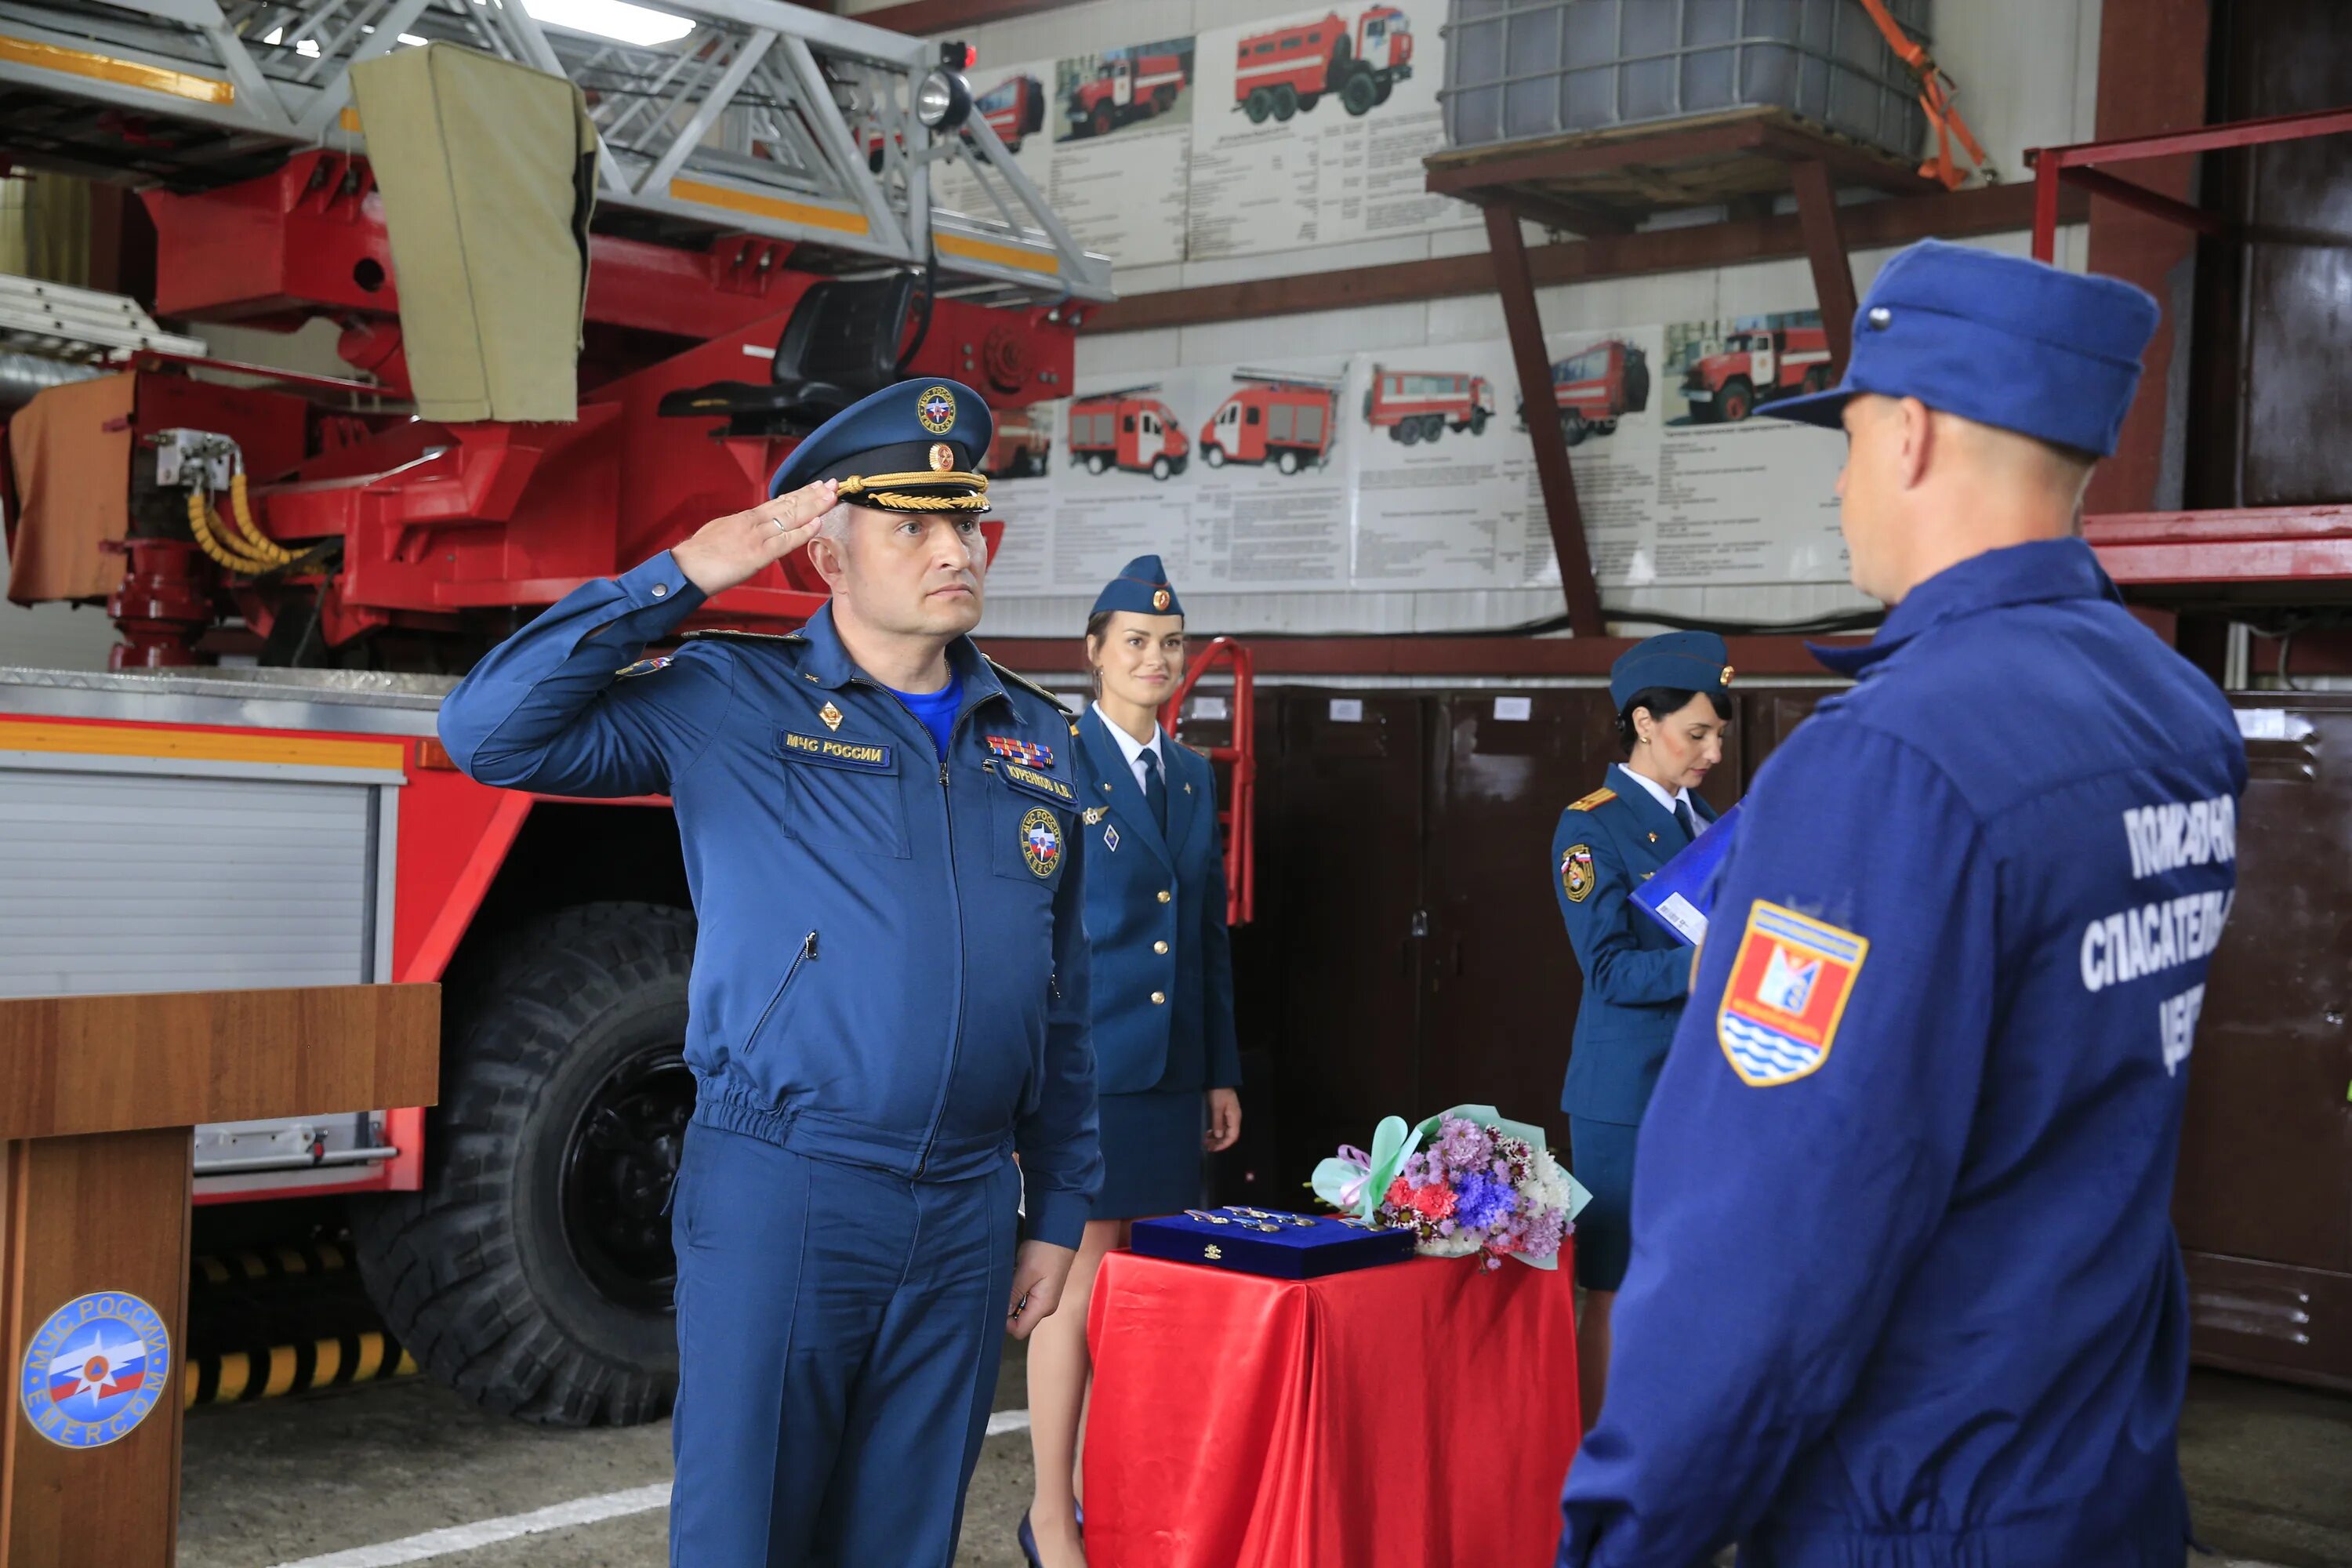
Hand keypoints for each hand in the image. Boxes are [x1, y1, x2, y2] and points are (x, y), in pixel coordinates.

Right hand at [670, 479, 837, 596]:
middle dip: (813, 494)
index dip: (800, 494)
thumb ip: (740, 529)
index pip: (778, 502)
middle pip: (789, 504)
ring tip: (832, 496)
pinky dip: (803, 531)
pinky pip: (786, 541)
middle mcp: (754, 523)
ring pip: (791, 517)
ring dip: (815, 507)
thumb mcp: (720, 532)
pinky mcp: (759, 554)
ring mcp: (758, 537)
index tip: (815, 486)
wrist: (687, 566)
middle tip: (832, 484)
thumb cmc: (699, 555)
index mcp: (745, 518)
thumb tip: (750, 529)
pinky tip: (818, 523)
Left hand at [1005, 1239, 1076, 1340]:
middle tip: (998, 1290)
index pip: (1018, 1330)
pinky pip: (1021, 1297)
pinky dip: (1013, 1290)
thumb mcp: (1026, 1272)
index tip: (995, 1303)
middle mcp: (1043, 1306)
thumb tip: (999, 1314)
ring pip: (1018, 1308)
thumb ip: (1013, 1294)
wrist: (1059, 1231)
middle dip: (1005, 1308)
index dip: (1004, 1321)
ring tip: (1006, 1280)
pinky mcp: (1038, 1288)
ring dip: (1009, 1297)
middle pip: (1017, 1321)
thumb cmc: (1046, 1250)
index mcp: (1043, 1306)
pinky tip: (1012, 1276)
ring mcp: (1041, 1297)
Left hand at [1205, 1088, 1241, 1152]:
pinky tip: (1208, 1133)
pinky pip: (1222, 1126)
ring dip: (1216, 1138)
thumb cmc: (1219, 1092)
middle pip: (1229, 1135)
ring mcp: (1229, 1116)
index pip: (1232, 1136)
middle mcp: (1234, 1118)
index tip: (1213, 1149)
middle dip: (1219, 1142)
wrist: (1219, 1079)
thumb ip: (1218, 1122)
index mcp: (1234, 1118)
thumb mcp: (1217, 1107)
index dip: (1223, 1144)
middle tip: (1207, 1146)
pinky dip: (1215, 1131)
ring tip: (1206, 1141)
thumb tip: (1218, 1136)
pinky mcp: (1224, 1113)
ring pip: (1225, 1131)